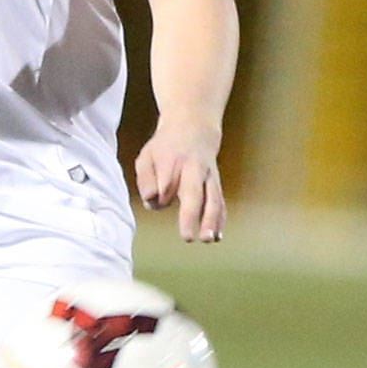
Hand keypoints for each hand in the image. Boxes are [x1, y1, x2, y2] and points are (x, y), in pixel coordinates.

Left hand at [134, 119, 225, 242]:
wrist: (194, 127)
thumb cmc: (165, 148)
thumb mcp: (147, 155)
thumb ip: (145, 178)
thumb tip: (151, 198)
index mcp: (173, 161)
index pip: (166, 184)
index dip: (161, 194)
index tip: (156, 200)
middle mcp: (194, 170)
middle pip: (194, 193)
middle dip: (191, 215)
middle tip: (187, 237)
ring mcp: (209, 177)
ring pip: (213, 199)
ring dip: (212, 221)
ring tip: (209, 240)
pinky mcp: (216, 184)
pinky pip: (221, 202)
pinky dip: (220, 219)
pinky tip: (217, 236)